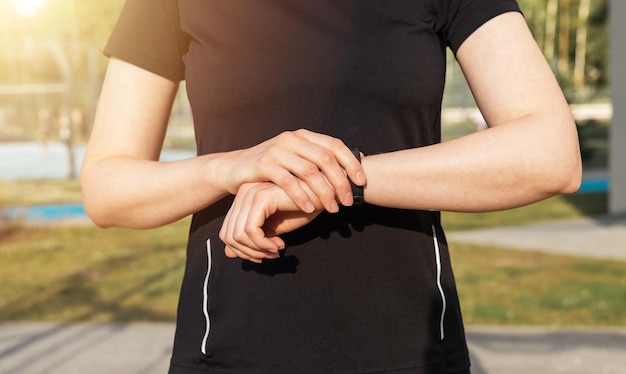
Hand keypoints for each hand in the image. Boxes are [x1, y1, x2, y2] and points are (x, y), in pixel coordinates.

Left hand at [219, 182, 322, 262]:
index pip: (227, 232)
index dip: (243, 251)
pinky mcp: (261, 197)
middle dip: (249, 252)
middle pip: (228, 235)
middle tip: (271, 256)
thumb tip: (227, 254)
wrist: (326, 192)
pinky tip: (280, 245)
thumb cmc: (304, 207)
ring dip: (258, 250)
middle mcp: (243, 192)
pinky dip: (263, 244)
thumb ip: (252, 239)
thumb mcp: (274, 228)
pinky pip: (251, 230)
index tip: (264, 255)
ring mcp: (251, 193)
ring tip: (277, 251)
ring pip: (238, 235)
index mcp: (244, 198)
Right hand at [220, 129, 364, 213]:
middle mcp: (291, 139)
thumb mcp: (296, 159)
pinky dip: (301, 196)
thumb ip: (320, 159)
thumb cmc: (272, 169)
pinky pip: (287, 181)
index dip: (351, 163)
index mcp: (303, 136)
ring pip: (309, 171)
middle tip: (349, 202)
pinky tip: (309, 208)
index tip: (361, 182)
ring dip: (324, 192)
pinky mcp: (263, 164)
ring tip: (332, 209)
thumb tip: (356, 160)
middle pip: (325, 159)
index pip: (335, 145)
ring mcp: (276, 150)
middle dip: (340, 182)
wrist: (235, 169)